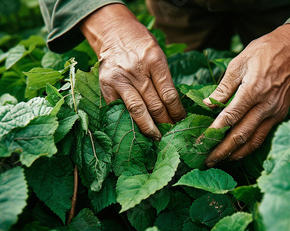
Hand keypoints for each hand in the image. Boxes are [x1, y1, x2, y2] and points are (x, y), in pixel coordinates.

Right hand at [80, 4, 185, 140]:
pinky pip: (120, 109)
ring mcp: (120, 79)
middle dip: (165, 122)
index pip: (169, 94)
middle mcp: (136, 70)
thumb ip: (164, 79)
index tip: (181, 121)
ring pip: (137, 110)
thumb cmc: (141, 47)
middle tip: (172, 134)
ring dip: (149, 127)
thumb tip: (174, 108)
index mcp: (154, 60)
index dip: (177, 111)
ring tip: (157, 137)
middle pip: (155, 105)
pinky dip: (129, 121)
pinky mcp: (107, 86)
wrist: (114, 33)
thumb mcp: (158, 56)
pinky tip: (137, 130)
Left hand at [202, 24, 289, 166]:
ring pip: (253, 141)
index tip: (200, 143)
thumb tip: (207, 105)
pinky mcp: (280, 115)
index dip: (214, 132)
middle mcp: (266, 105)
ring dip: (236, 153)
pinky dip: (249, 147)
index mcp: (253, 90)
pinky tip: (237, 151)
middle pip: (241, 135)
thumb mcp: (238, 63)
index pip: (230, 117)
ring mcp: (275, 112)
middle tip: (207, 160)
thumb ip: (223, 87)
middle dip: (222, 150)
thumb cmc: (263, 52)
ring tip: (220, 160)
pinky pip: (262, 136)